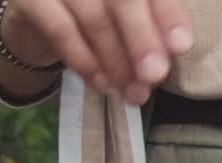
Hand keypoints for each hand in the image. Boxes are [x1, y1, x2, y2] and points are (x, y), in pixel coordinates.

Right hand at [0, 0, 193, 103]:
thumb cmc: (101, 12)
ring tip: (132, 92)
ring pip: (94, 18)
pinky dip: (85, 61)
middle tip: (154, 76)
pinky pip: (60, 30)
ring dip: (117, 61)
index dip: (169, 14)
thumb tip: (173, 52)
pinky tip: (102, 84)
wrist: (40, 11)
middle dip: (142, 40)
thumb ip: (152, 26)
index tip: (181, 46)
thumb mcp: (131, 18)